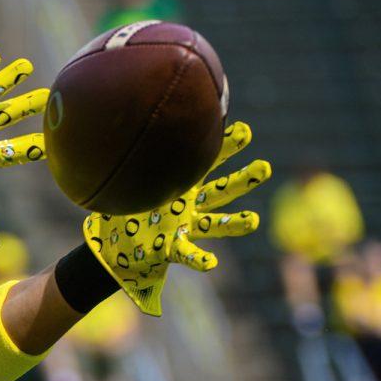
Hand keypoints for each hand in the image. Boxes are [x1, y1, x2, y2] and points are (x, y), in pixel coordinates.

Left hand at [85, 121, 271, 315]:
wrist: (116, 243)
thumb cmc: (127, 209)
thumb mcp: (129, 180)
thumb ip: (135, 156)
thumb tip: (130, 116)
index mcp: (181, 185)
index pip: (208, 164)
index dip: (226, 147)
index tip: (243, 130)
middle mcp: (189, 206)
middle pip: (222, 191)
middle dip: (244, 180)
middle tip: (264, 167)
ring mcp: (184, 228)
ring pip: (215, 224)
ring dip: (235, 223)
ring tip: (253, 220)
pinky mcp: (172, 249)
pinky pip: (188, 254)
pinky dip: (198, 259)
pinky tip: (210, 263)